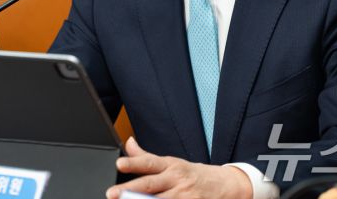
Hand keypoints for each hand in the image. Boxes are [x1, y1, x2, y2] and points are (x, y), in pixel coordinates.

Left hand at [105, 137, 251, 198]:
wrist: (224, 186)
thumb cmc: (192, 174)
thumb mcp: (171, 162)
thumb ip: (146, 156)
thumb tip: (128, 142)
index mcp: (170, 165)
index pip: (149, 162)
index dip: (133, 162)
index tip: (119, 164)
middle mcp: (176, 179)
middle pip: (150, 185)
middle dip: (130, 191)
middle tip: (112, 194)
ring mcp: (185, 196)